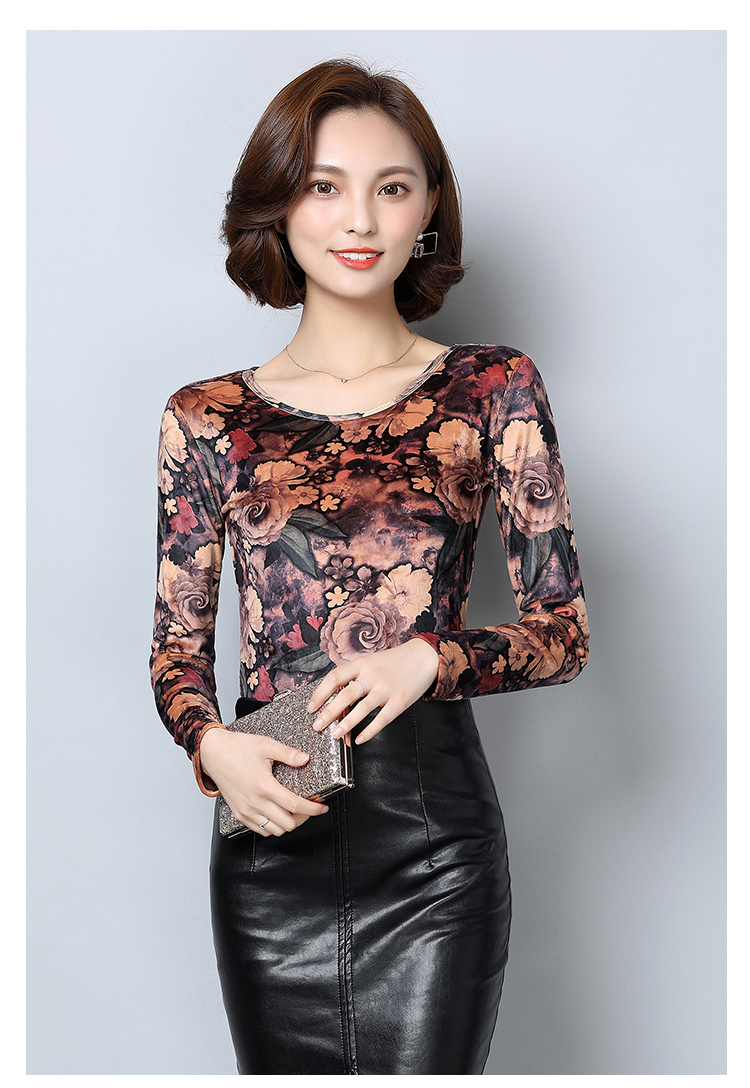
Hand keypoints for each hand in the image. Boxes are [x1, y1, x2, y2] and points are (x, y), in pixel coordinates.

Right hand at [198, 727, 328, 836]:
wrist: (212, 753)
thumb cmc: (237, 748)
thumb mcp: (265, 745)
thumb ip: (287, 753)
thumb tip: (305, 759)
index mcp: (263, 786)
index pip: (294, 806)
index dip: (312, 809)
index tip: (322, 807)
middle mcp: (254, 802)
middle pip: (287, 824)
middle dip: (304, 817)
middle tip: (310, 807)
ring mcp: (246, 811)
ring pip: (274, 831)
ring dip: (288, 824)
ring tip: (295, 812)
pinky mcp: (239, 814)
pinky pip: (260, 830)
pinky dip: (273, 827)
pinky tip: (278, 814)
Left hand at [307, 638, 439, 745]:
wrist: (423, 658)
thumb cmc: (393, 662)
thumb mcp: (370, 662)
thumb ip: (354, 676)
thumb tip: (332, 696)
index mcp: (362, 664)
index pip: (334, 678)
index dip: (320, 693)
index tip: (311, 707)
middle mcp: (373, 675)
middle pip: (345, 695)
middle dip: (328, 713)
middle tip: (317, 725)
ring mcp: (387, 688)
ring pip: (361, 709)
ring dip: (346, 724)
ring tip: (334, 734)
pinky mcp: (400, 701)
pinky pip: (382, 719)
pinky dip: (369, 731)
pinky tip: (359, 739)